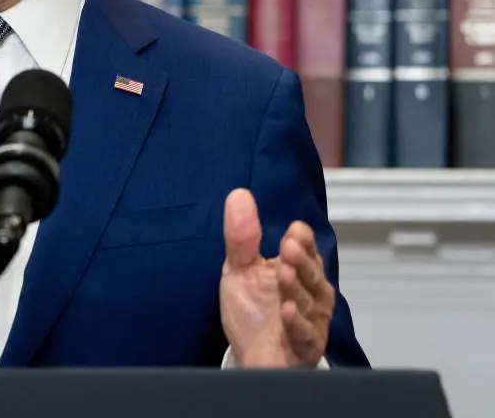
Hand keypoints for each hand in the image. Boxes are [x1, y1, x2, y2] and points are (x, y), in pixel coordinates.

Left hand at [219, 189, 333, 367]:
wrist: (248, 356)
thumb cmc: (252, 310)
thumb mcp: (240, 269)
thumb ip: (241, 237)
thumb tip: (239, 194)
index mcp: (297, 271)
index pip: (306, 250)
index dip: (302, 241)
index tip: (293, 232)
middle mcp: (310, 295)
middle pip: (312, 275)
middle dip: (302, 262)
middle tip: (289, 248)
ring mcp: (310, 323)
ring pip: (310, 304)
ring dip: (297, 288)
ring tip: (284, 274)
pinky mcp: (304, 350)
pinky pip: (306, 337)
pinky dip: (297, 324)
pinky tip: (287, 311)